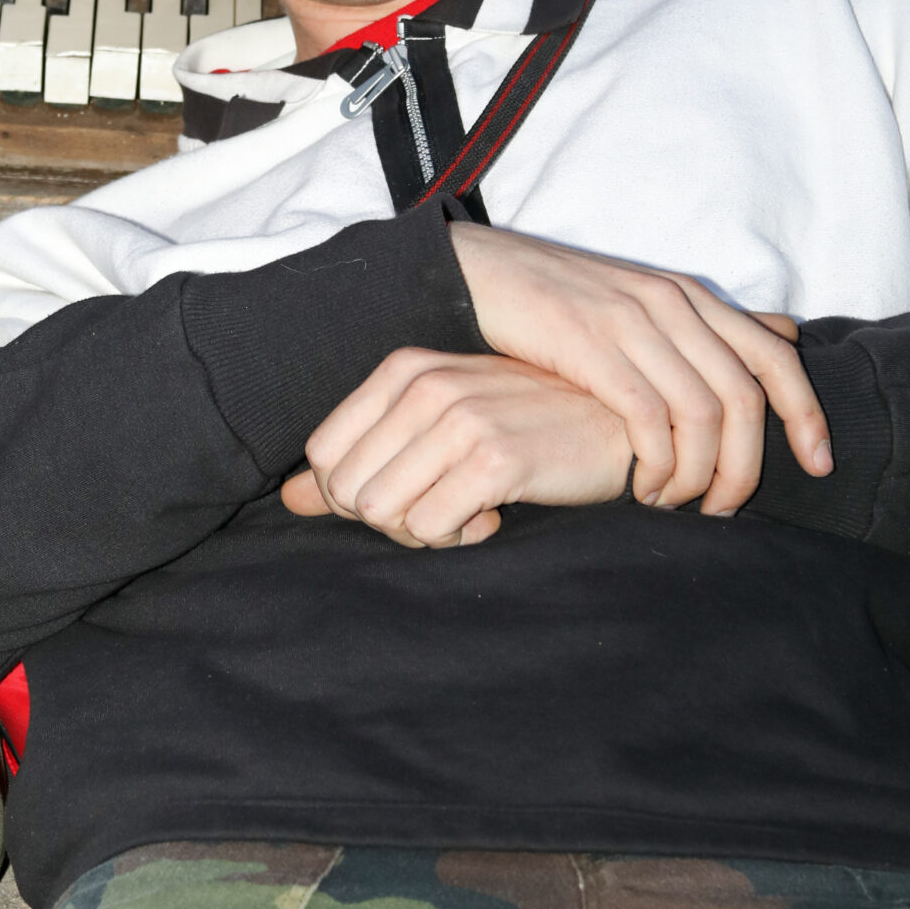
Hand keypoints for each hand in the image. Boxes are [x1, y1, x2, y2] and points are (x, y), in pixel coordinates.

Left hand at [283, 350, 631, 546]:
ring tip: (466, 511)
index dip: (351, 495)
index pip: (322, 455)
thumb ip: (362, 459)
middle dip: (386, 520)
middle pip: (346, 490)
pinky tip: (492, 518)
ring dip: (421, 532)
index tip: (404, 495)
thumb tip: (289, 500)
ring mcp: (460, 419)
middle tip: (439, 510)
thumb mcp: (438, 429)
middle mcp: (425, 386)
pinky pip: (432, 529)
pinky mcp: (496, 459)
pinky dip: (457, 539)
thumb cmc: (527, 428)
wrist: (620, 425)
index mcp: (403, 369)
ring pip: (382, 513)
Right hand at [445, 225, 826, 513]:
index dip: (807, 414)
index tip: (818, 465)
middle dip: (747, 467)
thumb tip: (782, 336)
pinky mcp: (590, 346)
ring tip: (674, 503)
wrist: (479, 274)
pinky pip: (649, 417)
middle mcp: (670, 303)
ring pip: (702, 413)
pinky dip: (657, 464)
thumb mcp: (642, 304)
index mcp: (689, 295)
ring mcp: (631, 322)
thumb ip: (707, 327)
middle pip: (745, 397)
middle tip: (726, 510)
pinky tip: (642, 486)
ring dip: (699, 475)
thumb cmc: (559, 305)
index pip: (777, 357)